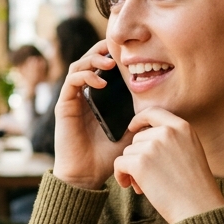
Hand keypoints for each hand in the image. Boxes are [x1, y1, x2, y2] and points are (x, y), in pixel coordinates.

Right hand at [51, 40, 131, 189]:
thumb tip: (159, 102)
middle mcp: (83, 95)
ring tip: (110, 63)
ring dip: (92, 60)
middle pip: (87, 61)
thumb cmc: (107, 156)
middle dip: (100, 51)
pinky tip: (100, 81)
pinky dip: (85, 76)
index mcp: (98, 98)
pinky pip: (71, 82)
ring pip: (77, 66)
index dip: (110, 55)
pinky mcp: (64, 106)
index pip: (101, 68)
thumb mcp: (130, 131)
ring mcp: (72, 99)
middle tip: (116, 49)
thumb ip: (139, 116)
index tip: (127, 51)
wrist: (87, 174)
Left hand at [112, 108, 223, 223]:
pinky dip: (120, 176)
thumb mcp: (191, 151)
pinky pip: (119, 164)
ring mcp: (152, 146)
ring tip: (144, 186)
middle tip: (147, 176)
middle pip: (137, 138)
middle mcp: (167, 133)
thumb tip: (141, 139)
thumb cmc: (195, 186)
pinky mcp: (140, 163)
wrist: (198, 207)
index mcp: (182, 127)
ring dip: (131, 169)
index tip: (132, 128)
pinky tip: (129, 186)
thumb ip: (172, 140)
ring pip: (128, 153)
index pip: (153, 112)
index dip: (139, 119)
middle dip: (138, 156)